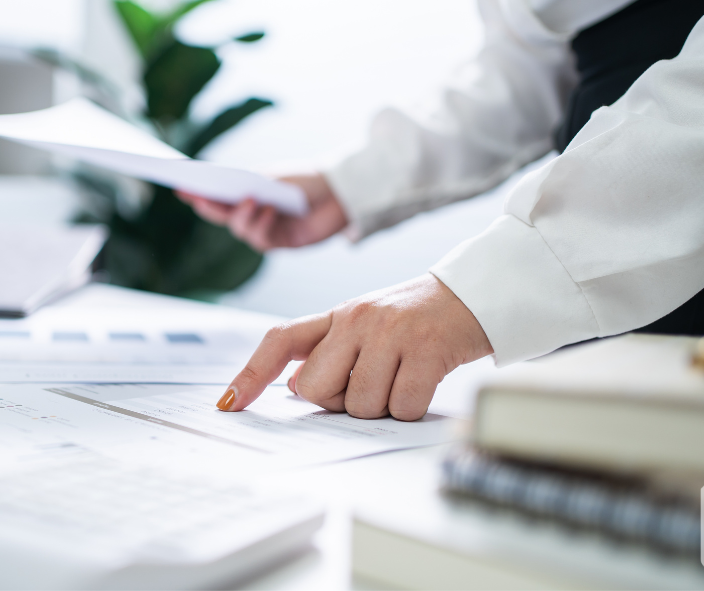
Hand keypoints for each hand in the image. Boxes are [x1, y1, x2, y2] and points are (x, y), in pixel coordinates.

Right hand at [176, 173, 346, 250]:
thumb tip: (225, 193)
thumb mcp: (274, 177)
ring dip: (243, 216)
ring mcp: (266, 228)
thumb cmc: (307, 179)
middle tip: (201, 198)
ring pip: (241, 230)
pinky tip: (269, 211)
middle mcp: (253, 212)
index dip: (198, 194)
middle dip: (209, 207)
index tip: (181, 187)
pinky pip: (262, 240)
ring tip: (252, 200)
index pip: (217, 195)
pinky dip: (262, 225)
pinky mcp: (281, 242)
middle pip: (222, 215)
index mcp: (248, 192)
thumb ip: (250, 186)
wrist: (341, 192)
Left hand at [214, 275, 491, 420]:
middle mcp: (357, 319)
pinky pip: (401, 407)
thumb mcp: (366, 325)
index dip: (250, 374)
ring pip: (359, 405)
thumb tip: (296, 389)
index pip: (281, 340)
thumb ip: (330, 352)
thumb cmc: (417, 320)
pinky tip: (423, 382)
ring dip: (381, 407)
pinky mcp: (426, 351)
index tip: (228, 404)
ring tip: (402, 377)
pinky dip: (412, 408)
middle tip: (370, 382)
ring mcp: (391, 334)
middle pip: (315, 390)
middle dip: (339, 402)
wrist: (475, 295)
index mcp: (337, 314)